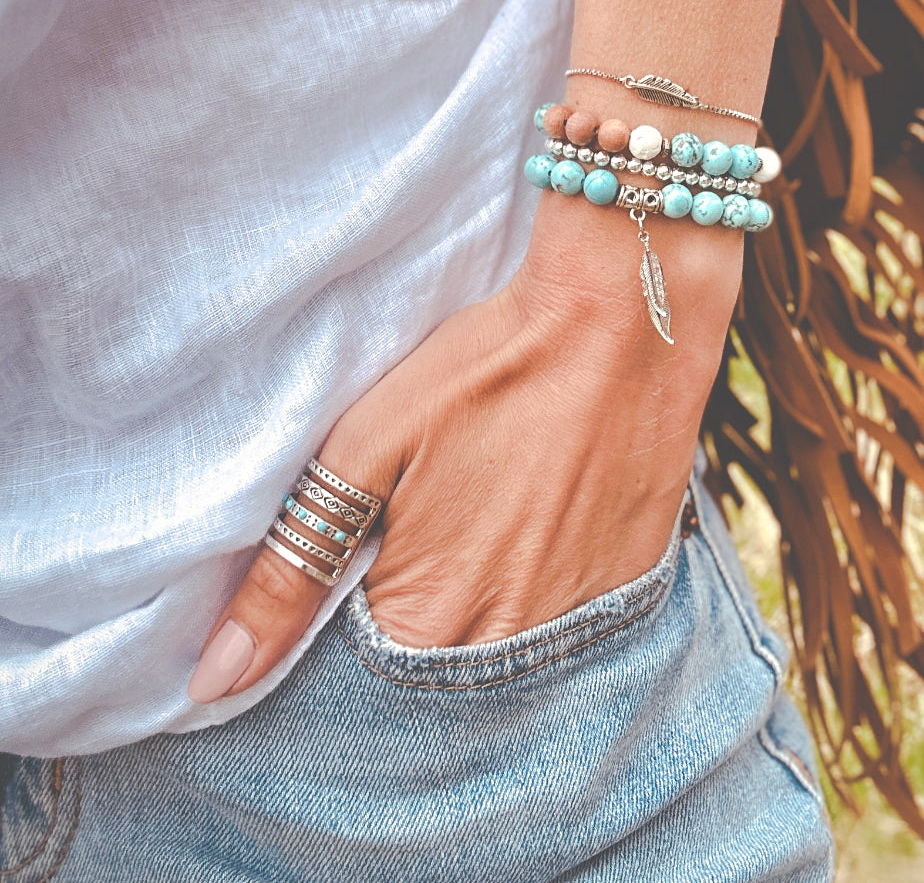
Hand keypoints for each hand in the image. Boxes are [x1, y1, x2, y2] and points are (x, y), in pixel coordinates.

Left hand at [187, 193, 742, 702]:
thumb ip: (291, 570)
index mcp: (430, 619)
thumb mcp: (367, 451)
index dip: (349, 615)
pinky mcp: (631, 588)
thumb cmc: (487, 372)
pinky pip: (569, 625)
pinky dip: (543, 586)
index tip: (369, 554)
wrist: (622, 320)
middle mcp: (511, 645)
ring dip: (483, 603)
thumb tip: (219, 675)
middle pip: (436, 667)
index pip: (358, 676)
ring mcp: (582, 623)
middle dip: (417, 613)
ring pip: (504, 650)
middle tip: (432, 523)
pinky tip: (540, 520)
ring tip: (488, 516)